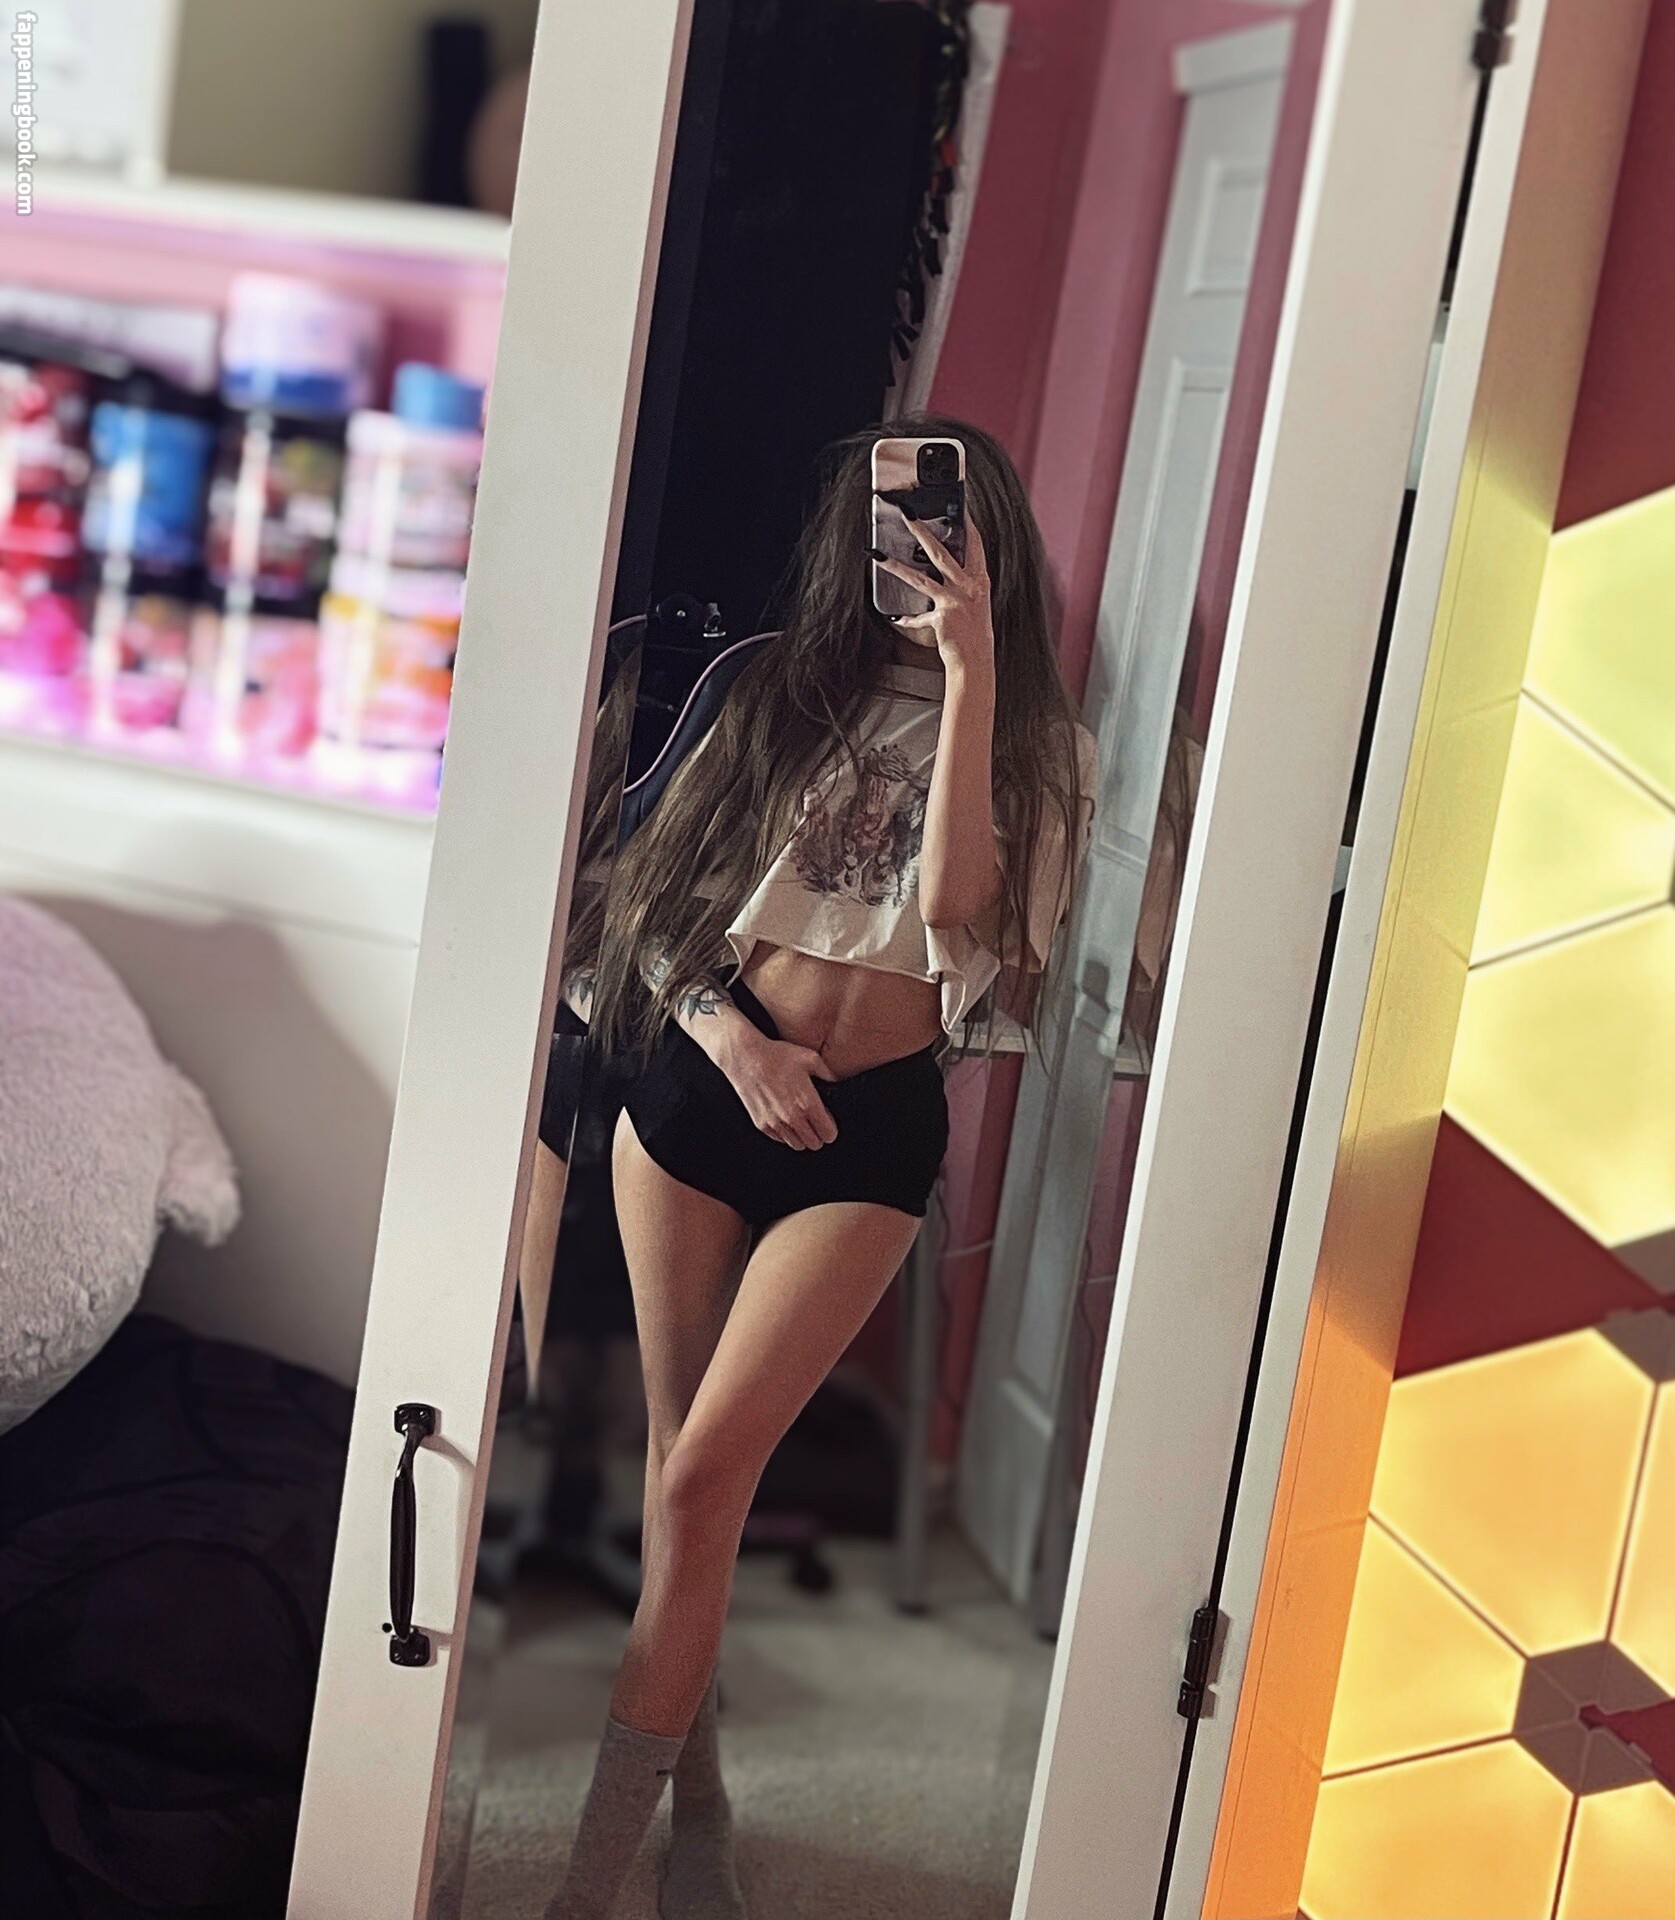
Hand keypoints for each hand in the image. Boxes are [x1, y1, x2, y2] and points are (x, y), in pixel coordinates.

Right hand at [712, 1024, 838, 1149]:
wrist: (746, 1057)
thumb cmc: (776, 1056)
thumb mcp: (810, 1058)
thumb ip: (828, 1073)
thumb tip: (836, 1081)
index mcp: (807, 1102)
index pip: (828, 1134)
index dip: (831, 1129)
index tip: (828, 1122)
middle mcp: (792, 1117)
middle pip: (814, 1144)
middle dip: (818, 1135)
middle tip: (815, 1122)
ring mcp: (775, 1122)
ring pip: (797, 1145)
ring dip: (802, 1136)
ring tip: (800, 1121)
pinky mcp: (761, 1124)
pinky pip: (780, 1139)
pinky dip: (785, 1133)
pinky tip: (785, 1117)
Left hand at [875, 512, 993, 674]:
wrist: (976, 660)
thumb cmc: (975, 633)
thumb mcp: (976, 603)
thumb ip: (964, 584)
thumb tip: (946, 568)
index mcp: (980, 581)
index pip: (975, 546)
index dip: (967, 525)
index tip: (959, 507)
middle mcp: (968, 588)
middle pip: (940, 553)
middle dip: (922, 531)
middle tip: (907, 514)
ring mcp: (954, 602)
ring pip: (920, 579)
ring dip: (896, 567)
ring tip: (879, 555)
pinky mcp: (941, 617)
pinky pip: (917, 617)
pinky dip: (908, 620)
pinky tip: (897, 618)